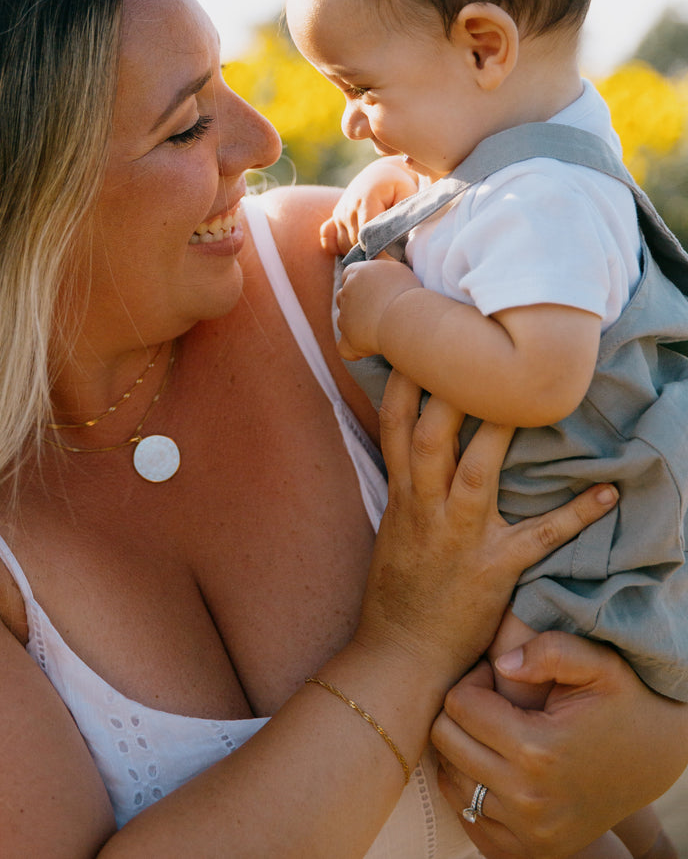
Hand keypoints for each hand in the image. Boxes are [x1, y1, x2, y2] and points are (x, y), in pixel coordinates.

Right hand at [320, 156, 418, 255]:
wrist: (381, 174)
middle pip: (356, 243)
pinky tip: (356, 250)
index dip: (379, 252)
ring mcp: (339, 214)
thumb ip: (404, 214)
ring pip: (345, 245)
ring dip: (360, 254)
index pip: (368, 235)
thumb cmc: (398, 185)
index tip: (391, 264)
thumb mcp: (407, 193)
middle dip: (372, 256)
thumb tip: (402, 237)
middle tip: (389, 264)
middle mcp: (348, 208)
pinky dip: (341, 249)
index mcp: (365, 201)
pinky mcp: (334, 218)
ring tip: (379, 255)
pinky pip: (330, 241)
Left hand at [336, 256, 421, 359]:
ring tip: (380, 328)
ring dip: (356, 325)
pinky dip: (352, 350)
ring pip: (344, 322)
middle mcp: (345, 294)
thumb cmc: (407, 291)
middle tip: (379, 310)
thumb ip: (382, 258)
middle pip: (343, 298)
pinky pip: (344, 348)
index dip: (361, 284)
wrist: (408, 318)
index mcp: (355, 273)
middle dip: (356, 304)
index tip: (376, 291)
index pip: (349, 275)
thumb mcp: (395, 266)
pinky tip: (364, 350)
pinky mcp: (349, 341)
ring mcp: (345, 318)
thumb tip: (377, 249)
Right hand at [354, 375, 620, 692]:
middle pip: (432, 435)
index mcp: (403, 495)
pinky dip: (575, 513)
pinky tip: (605, 490)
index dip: (404, 381)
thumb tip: (420, 443)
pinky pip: (540, 534)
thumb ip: (408, 484)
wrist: (400, 655)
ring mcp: (461, 535)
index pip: (395, 425)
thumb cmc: (396, 592)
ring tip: (527, 393)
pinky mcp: (495, 566)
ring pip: (478, 471)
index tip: (420, 343)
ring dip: (500, 431)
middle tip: (473, 346)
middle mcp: (427, 507)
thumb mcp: (392, 528)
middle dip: (449, 390)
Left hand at [431, 634, 687, 856]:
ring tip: (495, 731)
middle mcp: (528, 799)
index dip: (474, 680)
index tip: (497, 677)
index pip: (458, 704)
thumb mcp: (601, 664)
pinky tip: (497, 764)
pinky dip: (471, 786)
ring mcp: (528, 832)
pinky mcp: (528, 851)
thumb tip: (500, 664)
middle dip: (461, 711)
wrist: (652, 760)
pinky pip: (466, 815)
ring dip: (463, 748)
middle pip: (445, 740)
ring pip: (450, 778)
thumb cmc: (622, 704)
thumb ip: (550, 649)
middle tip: (493, 702)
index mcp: (539, 750)